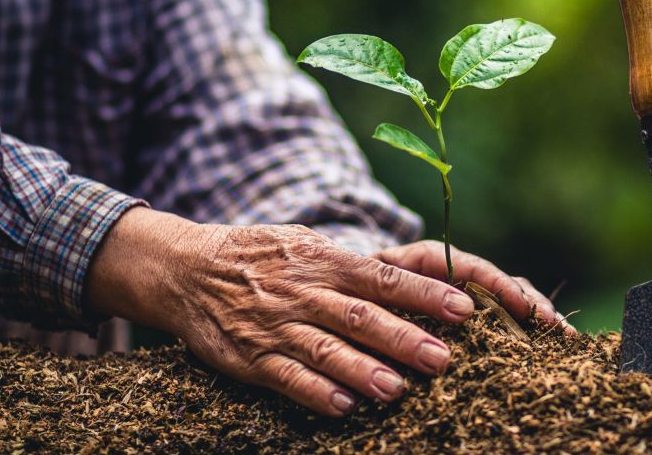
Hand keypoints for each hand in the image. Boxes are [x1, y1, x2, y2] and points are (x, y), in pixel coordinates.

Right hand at [86, 208, 475, 416]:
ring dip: (363, 371)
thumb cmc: (262, 256)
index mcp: (325, 261)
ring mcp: (277, 326)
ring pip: (326, 350)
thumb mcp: (307, 244)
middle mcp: (305, 293)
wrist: (189, 269)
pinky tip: (344, 407)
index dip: (424, 295)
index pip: (384, 279)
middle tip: (442, 358)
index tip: (462, 308)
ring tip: (397, 389)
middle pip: (361, 317)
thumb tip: (409, 272)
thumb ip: (352, 264)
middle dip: (403, 338)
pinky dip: (315, 392)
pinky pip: (287, 377)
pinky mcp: (252, 357)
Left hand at [373, 241, 575, 334]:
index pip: (472, 267)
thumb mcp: (364, 287)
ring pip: (510, 301)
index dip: (500, 286)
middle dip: (532, 305)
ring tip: (564, 339)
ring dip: (539, 319)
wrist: (345, 292)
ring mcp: (465, 296)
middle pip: (502, 284)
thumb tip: (414, 320)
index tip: (523, 307)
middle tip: (556, 328)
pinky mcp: (472, 318)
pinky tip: (552, 347)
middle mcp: (453, 276)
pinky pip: (506, 320)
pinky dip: (529, 332)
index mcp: (429, 260)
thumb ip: (386, 293)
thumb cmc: (353, 287)